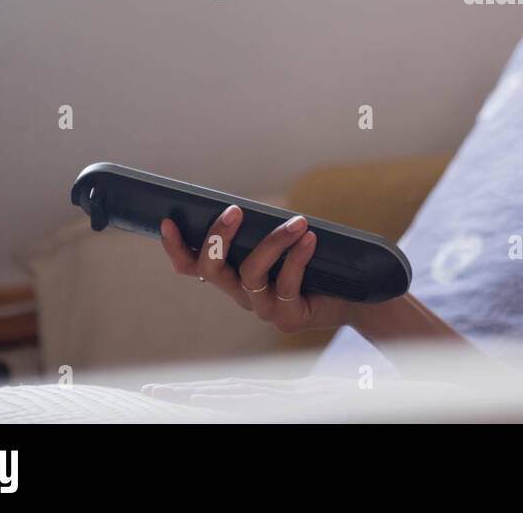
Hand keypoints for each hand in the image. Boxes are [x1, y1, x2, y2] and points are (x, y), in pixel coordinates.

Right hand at [160, 206, 353, 331]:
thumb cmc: (316, 262)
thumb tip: (250, 203)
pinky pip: (286, 286)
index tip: (168, 221)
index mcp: (233, 276)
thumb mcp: (286, 242)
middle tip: (235, 211)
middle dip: (217, 239)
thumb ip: (265, 228)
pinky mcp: (288, 318)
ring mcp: (264, 309)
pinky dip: (298, 258)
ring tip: (298, 222)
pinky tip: (310, 239)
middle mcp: (242, 294)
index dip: (176, 248)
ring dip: (273, 242)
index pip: (193, 266)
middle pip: (211, 271)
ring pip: (252, 274)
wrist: (353, 297)